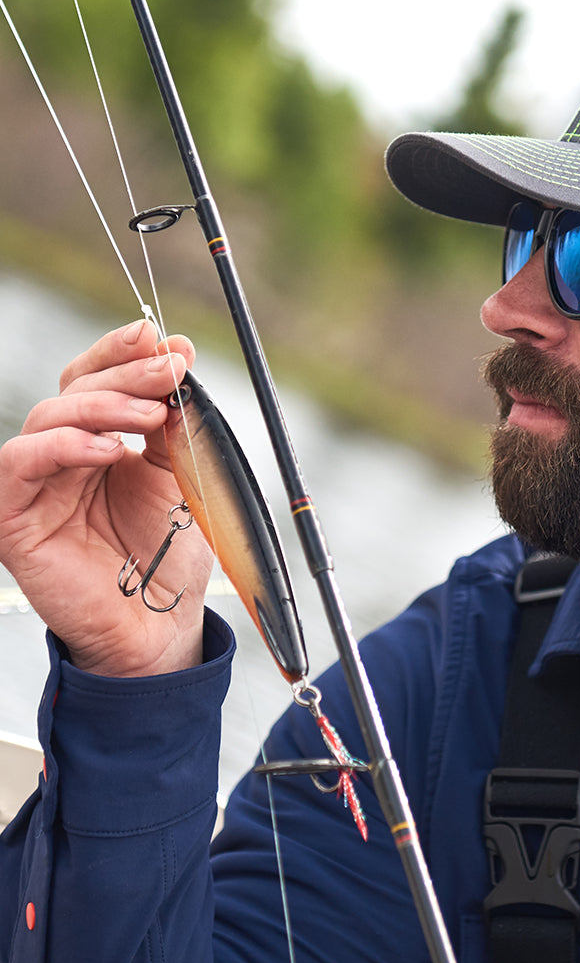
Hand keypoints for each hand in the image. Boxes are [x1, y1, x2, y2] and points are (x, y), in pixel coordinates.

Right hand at [0, 320, 213, 675]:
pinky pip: (19, 463)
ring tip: (150, 414)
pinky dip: (64, 446)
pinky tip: (109, 449)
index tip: (162, 339)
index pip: (96, 379)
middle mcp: (62, 457)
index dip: (122, 353)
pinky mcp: (13, 517)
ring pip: (48, 416)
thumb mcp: (180, 471)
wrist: (160, 622)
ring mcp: (35, 485)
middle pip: (75, 390)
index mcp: (98, 441)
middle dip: (126, 373)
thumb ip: (173, 419)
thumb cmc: (168, 552)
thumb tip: (177, 349)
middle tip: (169, 370)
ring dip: (103, 405)